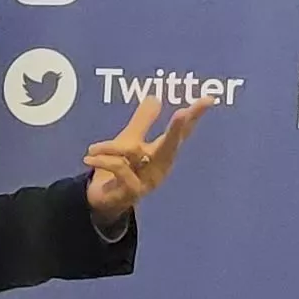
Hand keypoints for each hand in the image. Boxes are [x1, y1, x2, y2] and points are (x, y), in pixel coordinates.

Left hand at [84, 95, 214, 214]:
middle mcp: (161, 167)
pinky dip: (103, 160)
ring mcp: (149, 181)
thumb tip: (156, 97)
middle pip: (170, 144)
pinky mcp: (133, 191)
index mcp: (163, 154)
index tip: (209, 99)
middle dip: (176, 128)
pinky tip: (89, 158)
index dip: (195, 116)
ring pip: (134, 152)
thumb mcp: (129, 141)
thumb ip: (142, 121)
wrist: (100, 200)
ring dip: (110, 147)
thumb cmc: (118, 170)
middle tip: (183, 112)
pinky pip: (119, 167)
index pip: (182, 132)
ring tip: (92, 148)